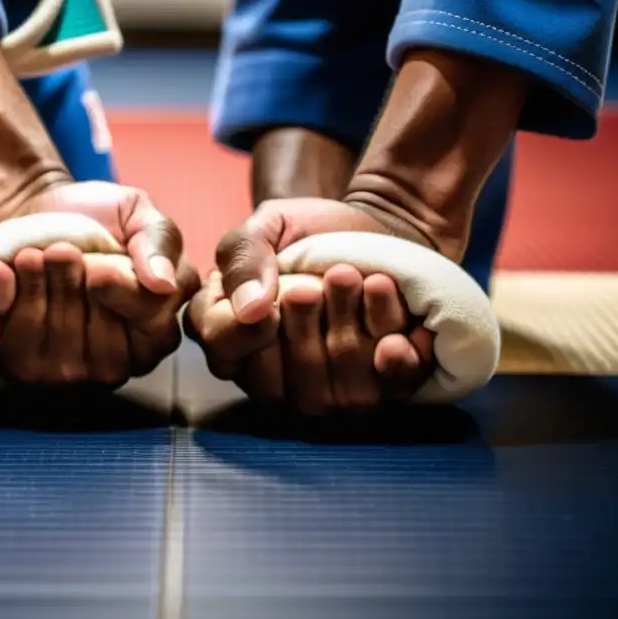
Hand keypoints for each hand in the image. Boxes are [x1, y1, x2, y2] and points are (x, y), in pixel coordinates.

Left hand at [0, 181, 199, 386]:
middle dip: (74, 285)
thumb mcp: (135, 212)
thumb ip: (160, 240)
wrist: (30, 210)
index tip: (98, 266)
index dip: (123, 294)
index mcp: (155, 328)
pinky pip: (8, 342)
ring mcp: (65, 370)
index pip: (153, 328)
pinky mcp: (16, 365)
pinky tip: (0, 272)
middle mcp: (115, 360)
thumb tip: (164, 283)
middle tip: (61, 251)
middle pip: (101, 339)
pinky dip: (1, 296)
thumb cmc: (92, 218)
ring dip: (38, 284)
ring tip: (31, 255)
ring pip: (54, 337)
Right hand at [186, 197, 436, 413]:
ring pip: (325, 388)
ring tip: (370, 281)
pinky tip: (397, 331)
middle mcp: (266, 376)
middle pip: (273, 379)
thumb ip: (244, 256)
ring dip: (350, 326)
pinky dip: (393, 357)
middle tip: (337, 274)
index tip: (287, 289)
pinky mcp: (375, 393)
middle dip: (309, 320)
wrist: (380, 231)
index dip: (249, 327)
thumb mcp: (270, 225)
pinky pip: (380, 391)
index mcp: (228, 333)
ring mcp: (320, 393)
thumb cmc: (313, 232)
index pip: (221, 349)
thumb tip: (249, 308)